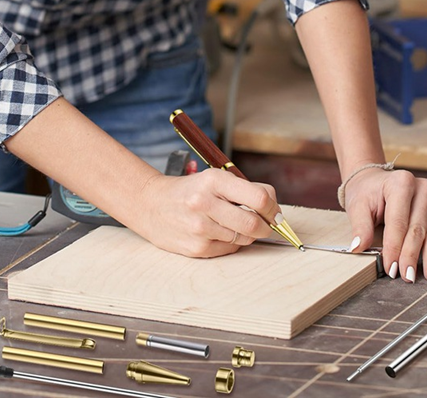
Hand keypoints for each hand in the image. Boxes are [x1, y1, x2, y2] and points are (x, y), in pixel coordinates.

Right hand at [136, 169, 279, 257]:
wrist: (151, 204)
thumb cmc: (190, 190)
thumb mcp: (215, 178)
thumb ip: (245, 189)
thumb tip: (274, 207)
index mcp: (214, 180)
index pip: (259, 198)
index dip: (273, 208)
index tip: (275, 213)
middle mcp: (205, 203)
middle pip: (254, 223)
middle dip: (266, 226)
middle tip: (266, 224)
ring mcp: (200, 228)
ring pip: (243, 238)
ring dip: (247, 233)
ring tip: (233, 223)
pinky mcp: (196, 248)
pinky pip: (229, 248)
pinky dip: (231, 242)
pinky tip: (219, 232)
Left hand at [344, 168, 426, 282]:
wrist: (376, 181)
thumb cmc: (367, 193)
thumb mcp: (358, 206)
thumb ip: (360, 227)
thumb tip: (358, 248)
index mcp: (401, 183)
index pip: (398, 222)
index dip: (394, 248)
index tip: (391, 269)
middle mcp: (422, 188)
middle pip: (417, 229)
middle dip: (412, 256)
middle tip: (408, 277)